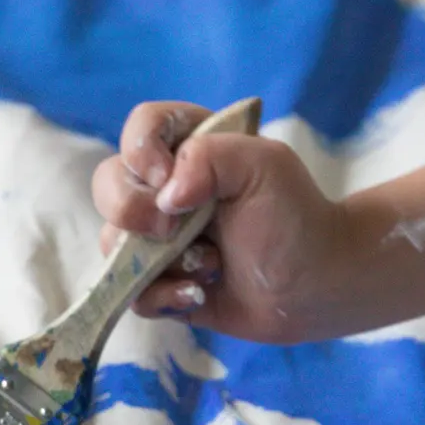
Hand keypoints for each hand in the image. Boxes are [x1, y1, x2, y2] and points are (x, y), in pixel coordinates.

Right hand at [91, 101, 352, 343]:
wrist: (315, 286)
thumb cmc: (296, 219)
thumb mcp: (265, 167)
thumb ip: (211, 157)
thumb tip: (165, 195)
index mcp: (192, 147)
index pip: (141, 128)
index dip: (141, 151)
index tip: (167, 179)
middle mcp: (167, 189)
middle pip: (109, 184)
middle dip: (134, 212)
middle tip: (174, 230)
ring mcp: (159, 238)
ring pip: (113, 242)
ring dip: (159, 261)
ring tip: (210, 267)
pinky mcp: (161, 282)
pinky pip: (130, 291)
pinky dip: (162, 297)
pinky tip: (199, 296)